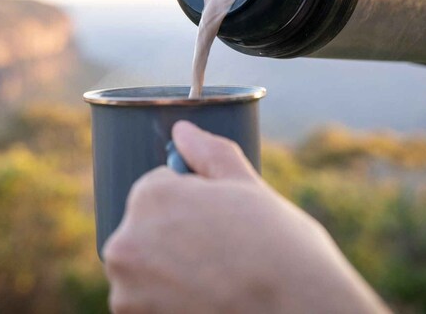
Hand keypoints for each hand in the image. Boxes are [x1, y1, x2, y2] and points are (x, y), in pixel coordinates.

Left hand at [103, 120, 388, 312]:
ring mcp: (126, 290)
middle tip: (223, 253)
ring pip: (145, 270)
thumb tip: (183, 130)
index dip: (192, 203)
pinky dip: (168, 303)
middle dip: (176, 237)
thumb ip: (209, 154)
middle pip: (147, 230)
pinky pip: (147, 304)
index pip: (157, 189)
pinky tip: (205, 302)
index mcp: (151, 196)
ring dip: (169, 273)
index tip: (220, 223)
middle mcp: (125, 242)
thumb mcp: (248, 187)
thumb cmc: (280, 248)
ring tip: (217, 280)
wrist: (299, 312)